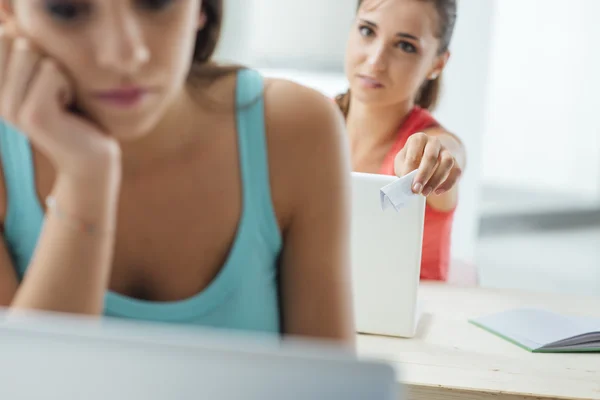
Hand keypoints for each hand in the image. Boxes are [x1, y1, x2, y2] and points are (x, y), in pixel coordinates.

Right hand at [0, 31, 120, 180]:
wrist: (91, 156)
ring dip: (57, 71)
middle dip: (45, 58)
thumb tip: (8, 23)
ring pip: (31, 51)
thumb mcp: (47, 77)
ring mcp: (9, 107)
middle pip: (16, 40)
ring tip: (61, 99)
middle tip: (56, 91)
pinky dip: (67, 83)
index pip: (3, 37)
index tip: (45, 81)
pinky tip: (67, 108)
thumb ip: (27, 52)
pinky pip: (52, 70)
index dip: (33, 49)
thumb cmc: (74, 112)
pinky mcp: (33, 114)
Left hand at [394, 132, 461, 195]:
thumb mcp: (402, 161)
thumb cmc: (410, 160)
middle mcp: (434, 142)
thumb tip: (407, 182)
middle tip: (416, 189)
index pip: (415, 151)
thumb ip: (404, 170)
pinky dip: (448, 183)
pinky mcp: (455, 161)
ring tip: (425, 192)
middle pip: (431, 156)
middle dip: (423, 175)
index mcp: (418, 139)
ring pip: (447, 162)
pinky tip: (437, 192)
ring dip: (436, 179)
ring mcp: (446, 150)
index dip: (410, 168)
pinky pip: (456, 171)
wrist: (425, 156)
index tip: (406, 181)